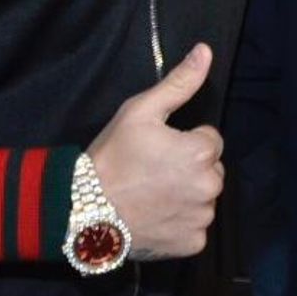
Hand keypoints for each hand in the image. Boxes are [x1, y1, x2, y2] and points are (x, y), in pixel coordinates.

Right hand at [88, 44, 224, 259]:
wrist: (85, 211)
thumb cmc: (113, 156)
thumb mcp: (141, 111)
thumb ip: (179, 83)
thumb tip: (205, 51)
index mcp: (201, 152)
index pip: (210, 139)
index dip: (184, 141)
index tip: (158, 148)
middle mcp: (210, 186)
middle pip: (211, 169)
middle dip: (190, 168)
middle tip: (153, 171)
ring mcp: (202, 218)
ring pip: (204, 198)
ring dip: (187, 195)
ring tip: (152, 194)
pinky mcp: (192, 244)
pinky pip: (196, 227)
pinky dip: (181, 223)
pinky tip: (156, 216)